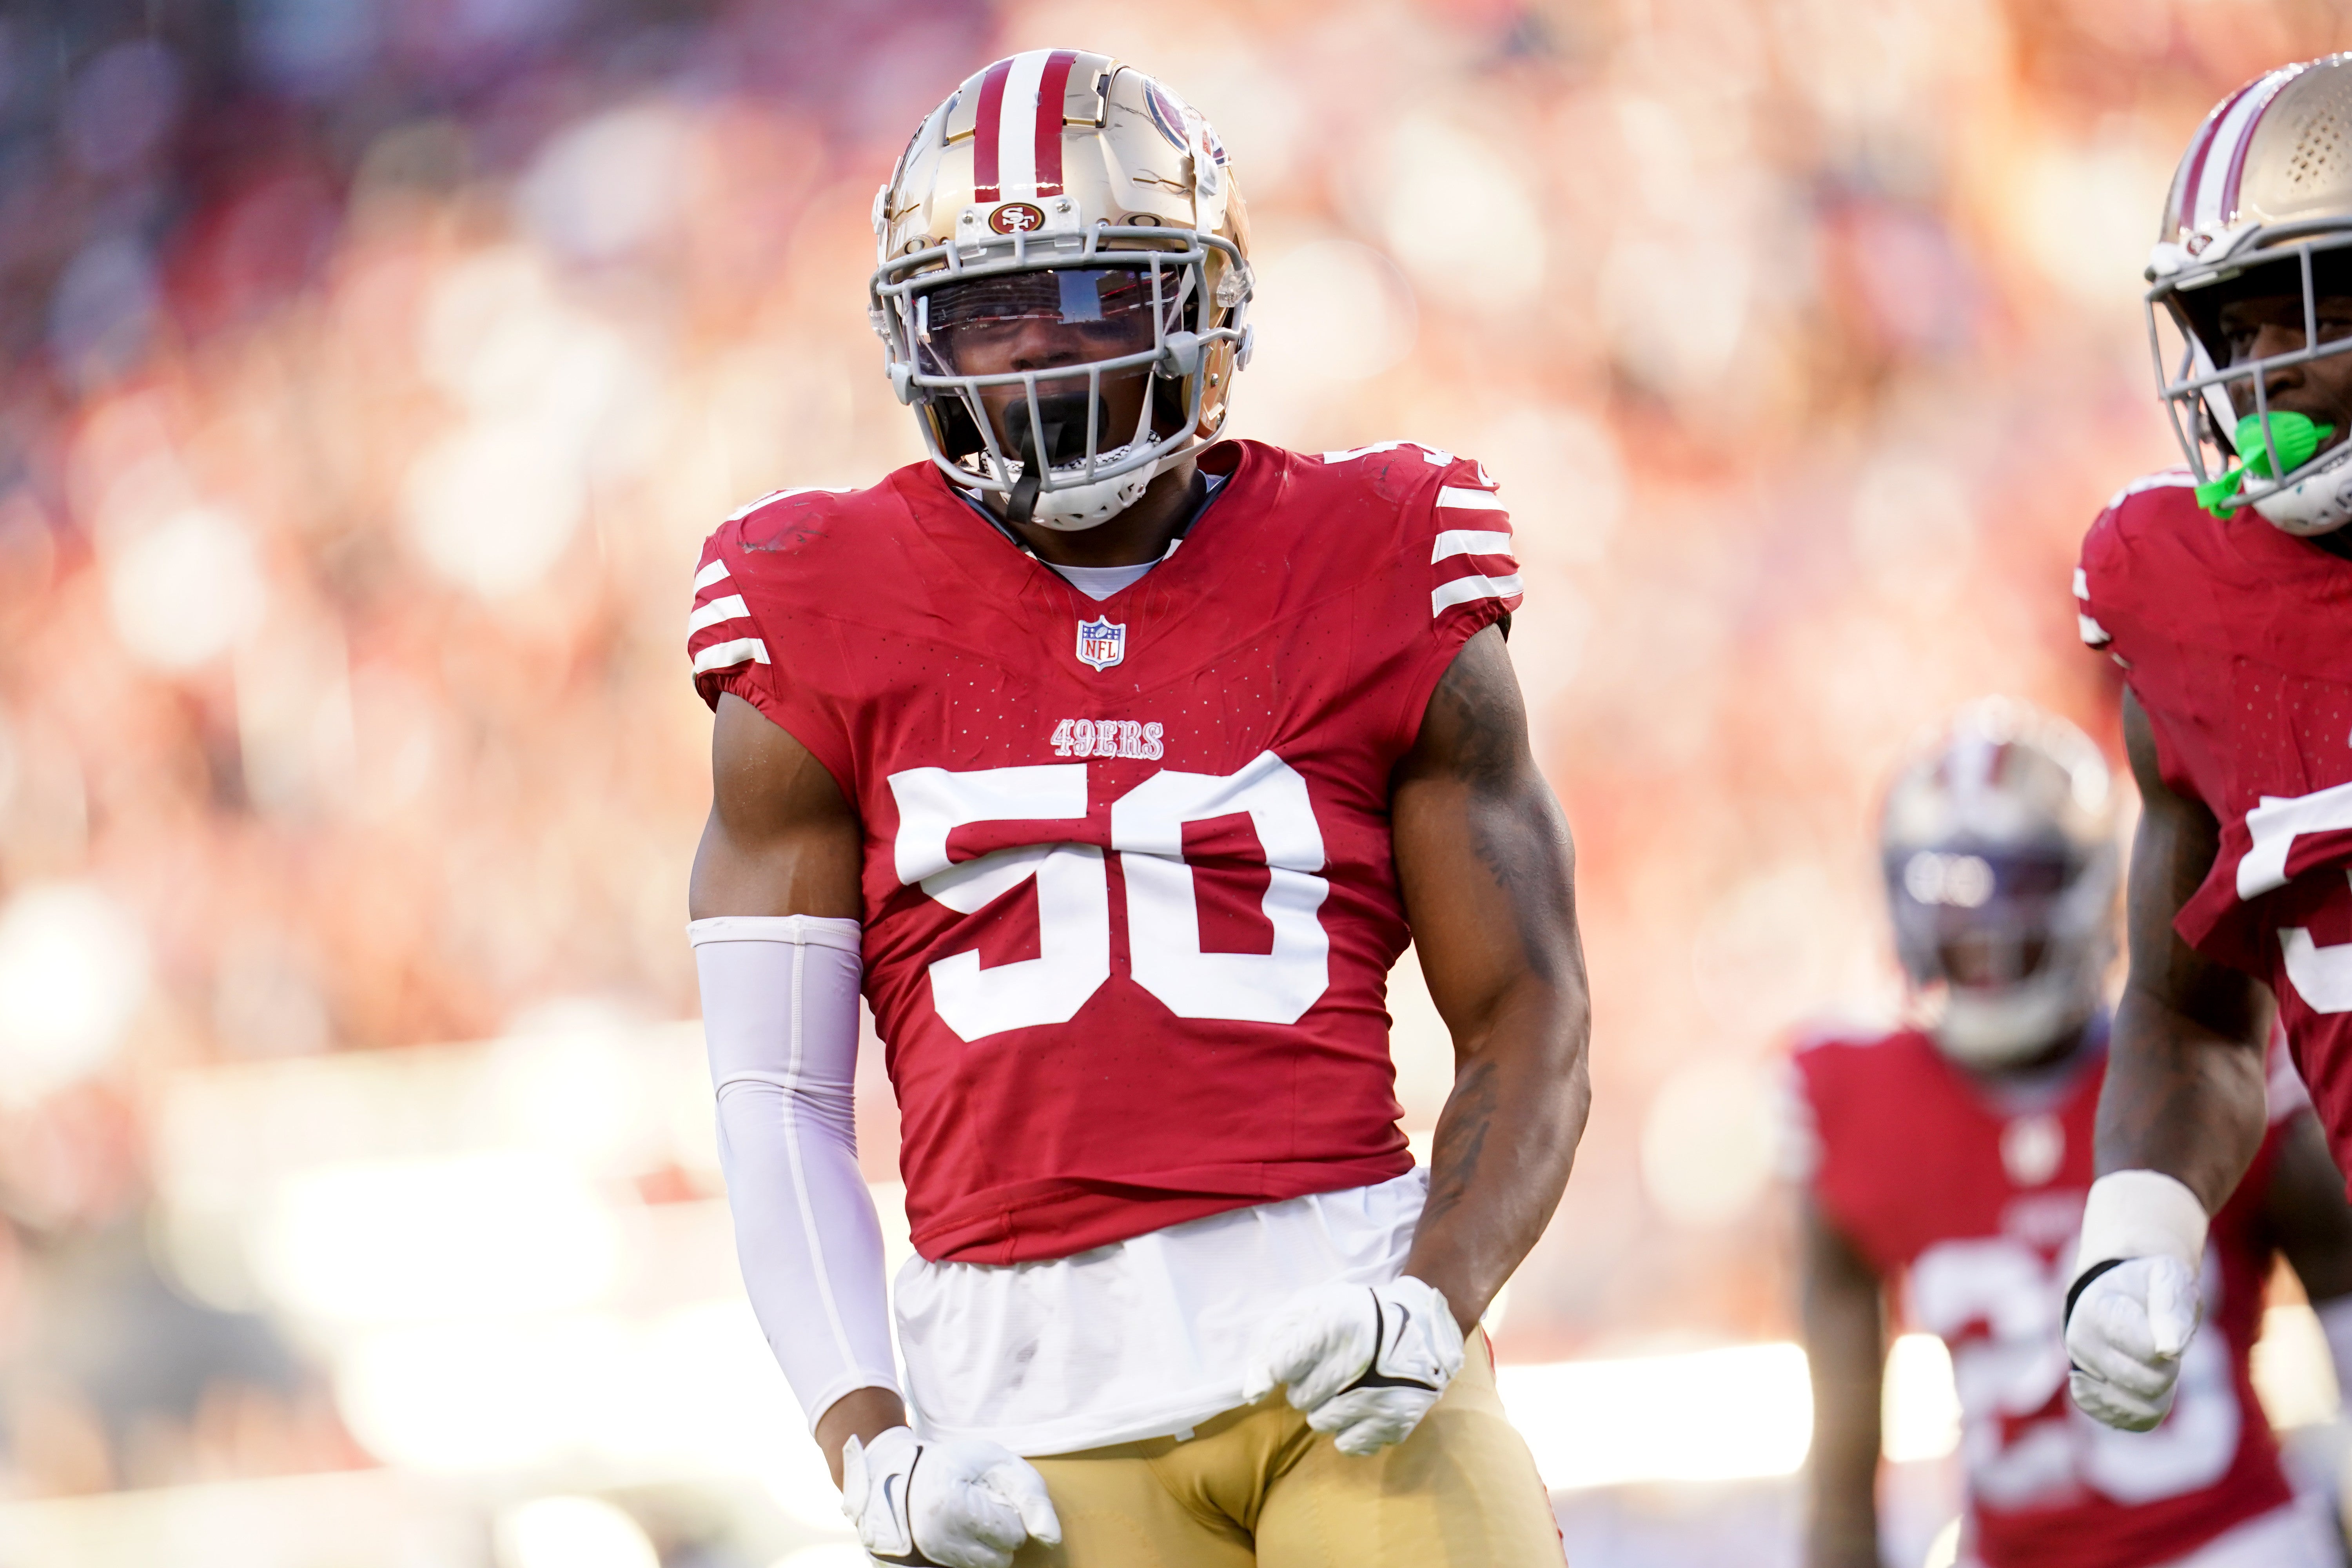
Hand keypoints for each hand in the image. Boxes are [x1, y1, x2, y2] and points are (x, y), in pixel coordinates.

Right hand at [840, 1425, 1060, 1567]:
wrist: (908, 1474)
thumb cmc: (958, 1464)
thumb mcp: (1000, 1464)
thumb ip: (1032, 1498)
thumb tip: (1053, 1539)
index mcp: (954, 1508)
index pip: (1013, 1533)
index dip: (1010, 1510)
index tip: (988, 1492)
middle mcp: (938, 1540)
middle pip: (1003, 1557)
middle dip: (1001, 1531)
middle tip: (980, 1504)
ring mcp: (932, 1558)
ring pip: (989, 1567)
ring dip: (989, 1544)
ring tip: (971, 1516)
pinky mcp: (932, 1567)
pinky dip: (974, 1552)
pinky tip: (963, 1530)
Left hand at [1241, 1275, 1465, 1455]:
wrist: (1421, 1324)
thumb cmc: (1356, 1315)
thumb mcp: (1312, 1306)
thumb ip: (1273, 1340)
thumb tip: (1253, 1390)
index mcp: (1334, 1325)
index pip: (1281, 1366)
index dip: (1285, 1365)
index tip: (1300, 1358)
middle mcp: (1357, 1362)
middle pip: (1300, 1398)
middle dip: (1308, 1385)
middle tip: (1331, 1370)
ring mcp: (1378, 1395)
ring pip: (1320, 1423)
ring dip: (1326, 1407)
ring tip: (1347, 1387)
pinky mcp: (1395, 1421)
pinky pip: (1348, 1443)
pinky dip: (1349, 1428)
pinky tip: (1362, 1405)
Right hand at [2065, 1255, 2201, 1430]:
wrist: (2118, 1299)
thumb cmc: (2148, 1288)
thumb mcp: (2168, 1279)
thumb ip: (2172, 1308)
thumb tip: (2170, 1350)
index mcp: (2096, 1309)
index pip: (2146, 1348)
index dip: (2170, 1345)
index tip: (2166, 1327)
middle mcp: (2080, 1343)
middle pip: (2146, 1382)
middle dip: (2168, 1369)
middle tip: (2162, 1348)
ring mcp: (2080, 1373)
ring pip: (2141, 1408)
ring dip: (2161, 1392)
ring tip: (2153, 1368)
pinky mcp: (2089, 1400)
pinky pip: (2130, 1422)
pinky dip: (2149, 1410)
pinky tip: (2144, 1388)